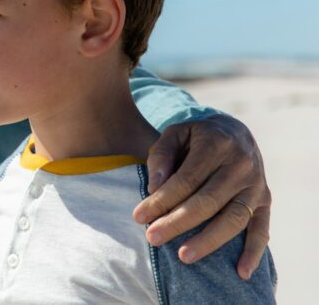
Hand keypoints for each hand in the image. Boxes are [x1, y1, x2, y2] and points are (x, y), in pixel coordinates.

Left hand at [133, 114, 270, 278]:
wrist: (236, 132)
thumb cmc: (197, 136)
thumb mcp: (175, 133)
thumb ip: (162, 155)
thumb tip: (154, 187)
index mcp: (216, 145)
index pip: (186, 180)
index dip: (162, 200)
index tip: (138, 217)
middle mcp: (240, 166)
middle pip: (207, 202)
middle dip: (177, 223)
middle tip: (152, 238)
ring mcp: (256, 185)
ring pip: (233, 219)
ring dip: (208, 241)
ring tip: (183, 257)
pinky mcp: (266, 201)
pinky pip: (262, 229)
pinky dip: (254, 252)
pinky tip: (240, 271)